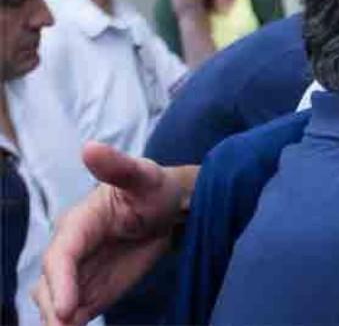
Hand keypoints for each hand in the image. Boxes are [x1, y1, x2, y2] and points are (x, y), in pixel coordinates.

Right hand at [34, 143, 185, 325]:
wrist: (170, 208)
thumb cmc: (154, 188)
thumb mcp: (142, 174)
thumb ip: (118, 166)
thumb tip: (91, 147)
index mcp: (78, 223)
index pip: (60, 255)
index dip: (60, 281)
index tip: (68, 308)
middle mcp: (71, 251)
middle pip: (50, 284)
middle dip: (54, 308)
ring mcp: (80, 273)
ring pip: (55, 302)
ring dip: (57, 320)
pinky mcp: (93, 290)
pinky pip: (75, 312)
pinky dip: (71, 325)